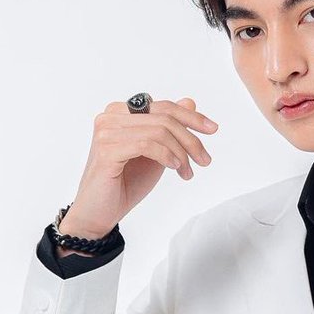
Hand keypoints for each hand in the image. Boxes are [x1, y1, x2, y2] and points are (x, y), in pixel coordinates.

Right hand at [60, 97, 219, 239]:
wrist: (100, 213)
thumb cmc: (125, 183)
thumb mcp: (156, 153)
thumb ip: (168, 129)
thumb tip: (190, 101)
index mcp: (121, 112)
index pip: (163, 107)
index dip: (191, 116)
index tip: (213, 130)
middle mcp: (111, 116)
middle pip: (164, 117)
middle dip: (191, 139)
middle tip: (205, 161)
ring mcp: (106, 131)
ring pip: (159, 131)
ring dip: (181, 153)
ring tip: (187, 173)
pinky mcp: (106, 150)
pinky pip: (147, 145)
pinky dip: (167, 156)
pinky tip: (175, 168)